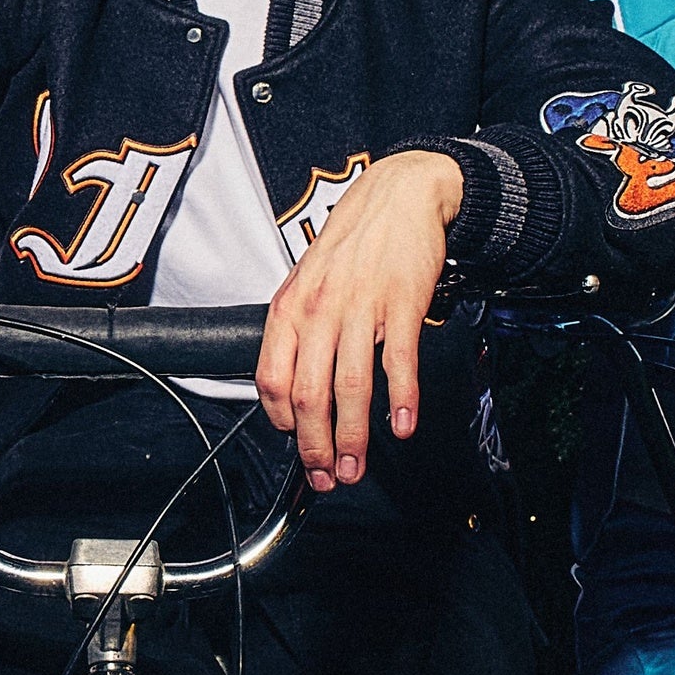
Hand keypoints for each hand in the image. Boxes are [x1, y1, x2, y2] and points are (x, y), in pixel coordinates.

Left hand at [258, 148, 460, 489]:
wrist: (398, 196)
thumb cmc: (353, 244)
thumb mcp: (307, 282)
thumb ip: (298, 332)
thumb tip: (293, 388)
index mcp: (290, 308)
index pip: (272, 379)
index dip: (282, 423)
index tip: (298, 447)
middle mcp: (319, 310)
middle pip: (309, 394)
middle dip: (316, 447)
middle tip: (326, 477)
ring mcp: (361, 308)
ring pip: (351, 387)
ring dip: (353, 437)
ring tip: (356, 467)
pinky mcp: (402, 304)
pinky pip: (398, 362)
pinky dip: (401, 400)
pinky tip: (402, 426)